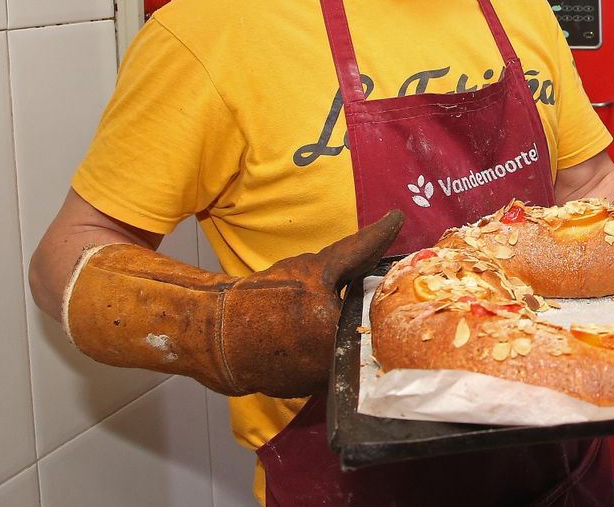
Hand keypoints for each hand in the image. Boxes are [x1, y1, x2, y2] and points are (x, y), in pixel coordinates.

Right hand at [65, 211, 403, 397]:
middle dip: (373, 324)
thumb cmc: (267, 297)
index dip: (393, 307)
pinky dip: (330, 354)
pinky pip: (332, 371)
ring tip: (338, 319)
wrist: (217, 334)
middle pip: (371, 343)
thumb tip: (397, 220)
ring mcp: (321, 386)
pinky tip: (321, 337)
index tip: (391, 293)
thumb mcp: (317, 267)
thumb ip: (361, 248)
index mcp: (342, 340)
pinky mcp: (306, 392)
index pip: (388, 324)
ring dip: (352, 340)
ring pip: (352, 358)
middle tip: (362, 304)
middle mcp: (337, 371)